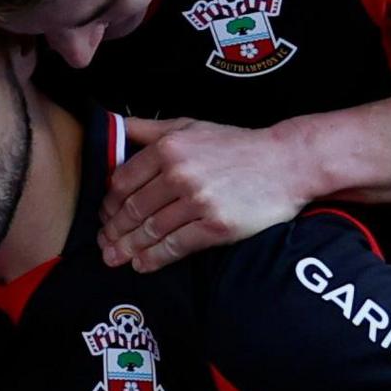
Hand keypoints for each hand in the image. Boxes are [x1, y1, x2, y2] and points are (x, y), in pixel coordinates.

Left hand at [99, 117, 316, 270]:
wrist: (286, 164)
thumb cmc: (237, 145)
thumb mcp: (191, 125)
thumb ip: (149, 129)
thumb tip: (113, 126)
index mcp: (169, 148)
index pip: (123, 182)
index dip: (109, 204)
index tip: (104, 217)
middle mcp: (179, 174)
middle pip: (133, 209)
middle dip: (114, 231)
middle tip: (104, 245)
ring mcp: (198, 201)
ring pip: (151, 230)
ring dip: (129, 248)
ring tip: (116, 258)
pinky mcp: (216, 226)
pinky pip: (176, 246)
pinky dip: (155, 258)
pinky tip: (142, 265)